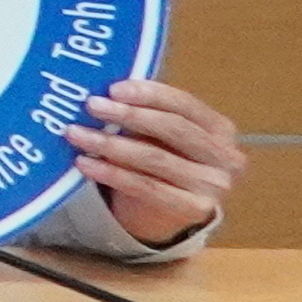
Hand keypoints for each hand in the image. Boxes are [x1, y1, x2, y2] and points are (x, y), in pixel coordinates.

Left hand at [66, 77, 246, 245]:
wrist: (169, 213)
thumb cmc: (164, 159)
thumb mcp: (161, 134)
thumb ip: (147, 112)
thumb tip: (106, 92)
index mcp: (221, 129)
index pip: (185, 104)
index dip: (149, 94)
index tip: (113, 89)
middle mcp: (225, 157)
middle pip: (173, 128)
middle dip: (128, 115)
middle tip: (91, 105)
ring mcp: (213, 186)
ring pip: (155, 158)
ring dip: (110, 143)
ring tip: (76, 133)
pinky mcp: (194, 209)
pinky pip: (145, 186)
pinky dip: (110, 173)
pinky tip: (84, 163)